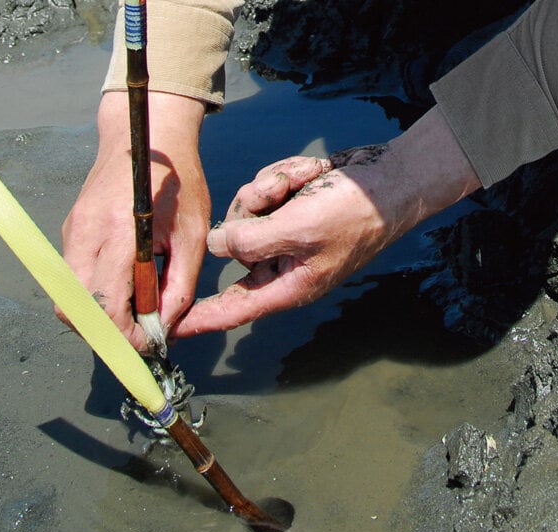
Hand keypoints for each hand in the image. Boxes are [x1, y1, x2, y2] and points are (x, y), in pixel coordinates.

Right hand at [59, 91, 209, 350]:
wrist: (149, 139)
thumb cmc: (179, 186)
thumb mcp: (193, 237)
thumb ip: (179, 286)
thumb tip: (165, 328)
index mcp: (120, 233)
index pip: (105, 303)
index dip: (125, 334)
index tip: (149, 344)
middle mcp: (86, 233)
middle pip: (77, 308)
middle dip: (108, 331)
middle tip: (142, 335)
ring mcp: (72, 231)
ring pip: (71, 297)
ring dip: (102, 315)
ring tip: (139, 313)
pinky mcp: (70, 230)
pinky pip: (74, 277)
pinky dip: (97, 294)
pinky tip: (129, 289)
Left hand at [173, 106, 482, 334]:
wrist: (391, 180)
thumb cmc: (354, 212)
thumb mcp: (299, 228)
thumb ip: (250, 241)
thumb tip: (213, 245)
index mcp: (288, 284)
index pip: (233, 309)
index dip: (200, 320)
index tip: (166, 330)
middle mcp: (283, 264)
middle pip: (234, 244)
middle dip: (254, 209)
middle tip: (281, 191)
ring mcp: (287, 236)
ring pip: (247, 211)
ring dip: (274, 187)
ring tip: (307, 180)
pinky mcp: (290, 211)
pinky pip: (266, 193)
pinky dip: (287, 178)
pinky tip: (312, 175)